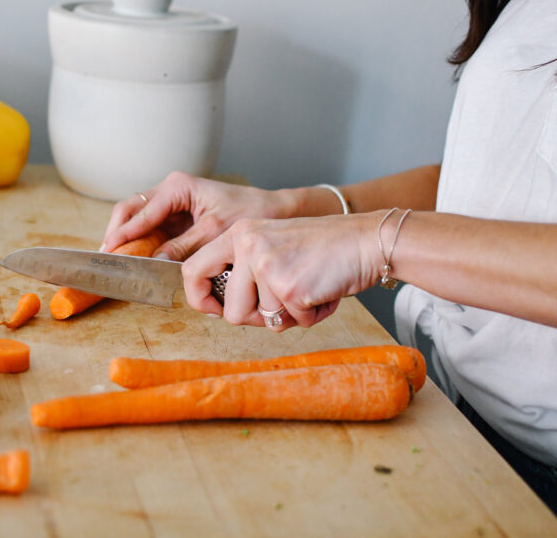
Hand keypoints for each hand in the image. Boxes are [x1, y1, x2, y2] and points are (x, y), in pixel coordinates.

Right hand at [102, 171, 293, 260]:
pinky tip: (132, 258)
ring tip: (113, 260)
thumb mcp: (215, 230)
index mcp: (178, 186)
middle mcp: (169, 191)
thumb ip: (184, 245)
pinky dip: (140, 243)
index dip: (124, 232)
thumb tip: (156, 260)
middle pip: (130, 210)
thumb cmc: (248, 212)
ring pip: (136, 219)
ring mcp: (170, 204)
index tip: (110, 249)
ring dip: (125, 238)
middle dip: (117, 232)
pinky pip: (150, 230)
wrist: (271, 211)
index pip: (141, 211)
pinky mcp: (175, 218)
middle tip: (106, 256)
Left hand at [181, 214, 381, 329]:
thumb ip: (243, 270)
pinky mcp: (289, 286)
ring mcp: (267, 265)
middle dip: (257, 319)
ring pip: (264, 321)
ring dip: (290, 316)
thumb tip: (221, 308)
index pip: (192, 270)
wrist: (364, 240)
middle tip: (281, 304)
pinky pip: (293, 322)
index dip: (199, 299)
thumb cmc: (321, 249)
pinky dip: (311, 316)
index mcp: (238, 234)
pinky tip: (322, 292)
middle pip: (231, 312)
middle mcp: (247, 245)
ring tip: (308, 290)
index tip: (215, 310)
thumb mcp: (270, 245)